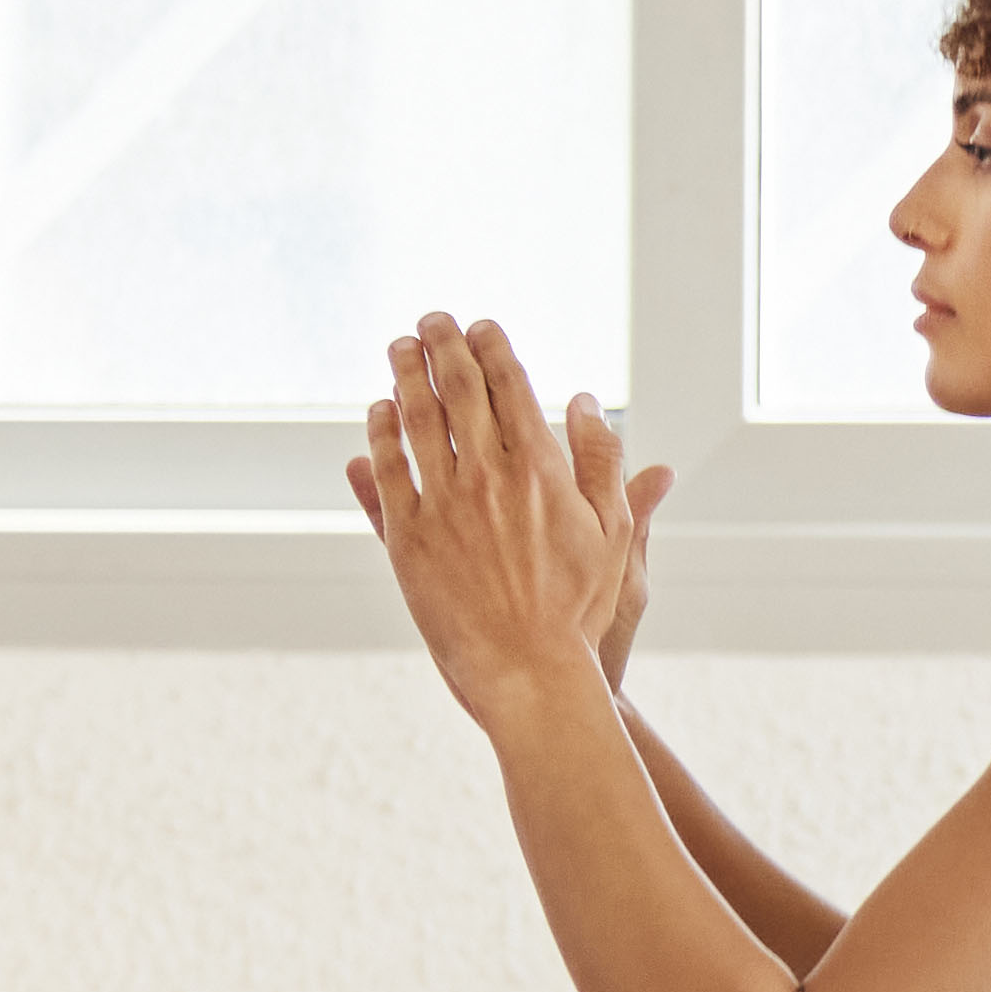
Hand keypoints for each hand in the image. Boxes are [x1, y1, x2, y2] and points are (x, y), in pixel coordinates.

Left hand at [349, 320, 669, 730]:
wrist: (527, 671)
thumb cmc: (579, 609)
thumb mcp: (613, 533)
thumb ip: (601, 461)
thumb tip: (586, 402)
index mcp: (541, 469)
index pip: (511, 385)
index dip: (493, 348)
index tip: (482, 327)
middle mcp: (488, 477)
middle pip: (459, 390)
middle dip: (443, 345)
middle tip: (432, 320)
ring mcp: (442, 506)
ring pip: (416, 421)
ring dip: (405, 375)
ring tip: (401, 348)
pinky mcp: (406, 539)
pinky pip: (387, 471)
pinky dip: (380, 434)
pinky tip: (377, 413)